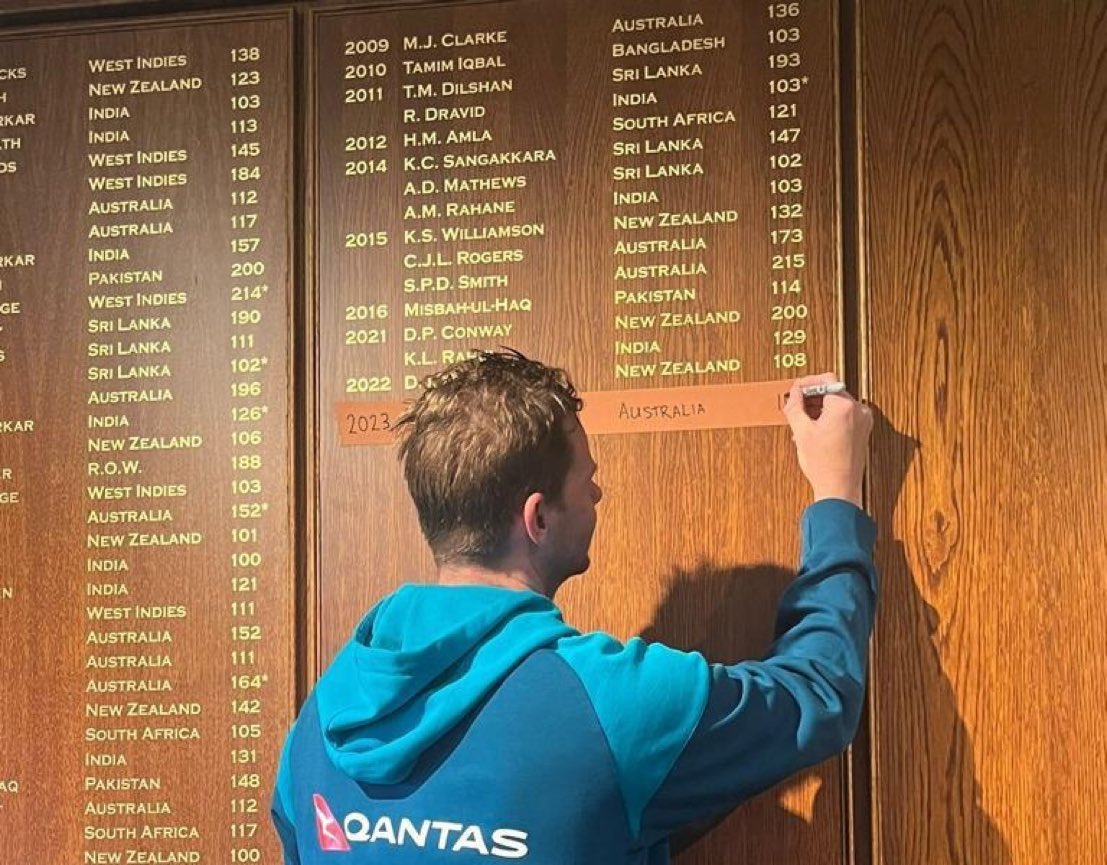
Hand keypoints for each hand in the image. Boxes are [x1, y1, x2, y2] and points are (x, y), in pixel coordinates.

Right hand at [782, 373, 871, 506]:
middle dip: (812, 397)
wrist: (839, 488)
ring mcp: (863, 421)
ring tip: (804, 422)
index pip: (825, 380)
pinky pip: (844, 414)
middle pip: (832, 391)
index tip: (797, 390)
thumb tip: (794, 394)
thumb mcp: (801, 432)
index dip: (807, 383)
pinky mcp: (863, 430)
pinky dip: (829, 417)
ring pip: (838, 403)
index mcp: (844, 407)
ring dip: (820, 408)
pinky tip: (816, 430)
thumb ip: (795, 406)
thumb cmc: (824, 465)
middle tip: (797, 406)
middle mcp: (858, 411)